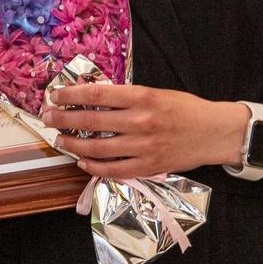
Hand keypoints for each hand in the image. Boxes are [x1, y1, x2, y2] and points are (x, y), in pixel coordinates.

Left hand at [42, 83, 244, 180]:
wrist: (214, 132)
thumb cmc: (185, 109)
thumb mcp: (157, 93)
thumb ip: (127, 97)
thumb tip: (93, 97)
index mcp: (143, 97)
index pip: (97, 94)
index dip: (71, 95)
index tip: (56, 95)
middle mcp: (141, 122)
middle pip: (91, 121)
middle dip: (64, 119)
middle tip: (48, 117)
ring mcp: (144, 147)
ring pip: (98, 148)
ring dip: (74, 144)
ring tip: (60, 139)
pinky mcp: (149, 166)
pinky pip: (114, 170)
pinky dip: (94, 167)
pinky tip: (83, 162)